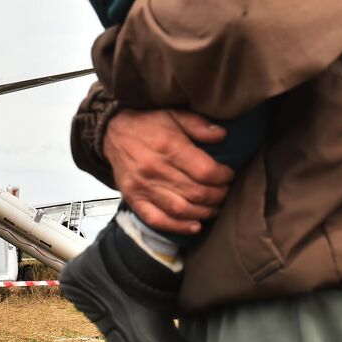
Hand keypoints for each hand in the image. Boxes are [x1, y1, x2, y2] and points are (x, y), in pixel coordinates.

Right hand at [102, 109, 232, 234]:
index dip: (223, 177)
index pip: (205, 171)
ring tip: (214, 207)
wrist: (113, 132)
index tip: (228, 175)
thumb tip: (222, 135)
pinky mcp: (134, 199)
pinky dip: (178, 227)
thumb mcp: (174, 114)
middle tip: (225, 192)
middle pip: (196, 192)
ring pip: (181, 209)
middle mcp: (155, 169)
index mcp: (168, 146)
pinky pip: (157, 219)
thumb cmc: (147, 124)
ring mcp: (143, 187)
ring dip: (204, 212)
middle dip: (217, 196)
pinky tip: (195, 225)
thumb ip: (198, 124)